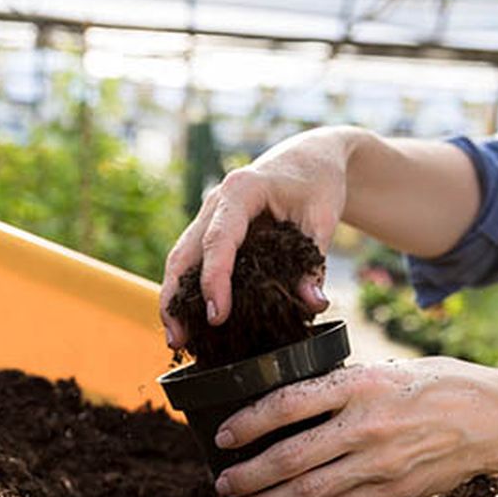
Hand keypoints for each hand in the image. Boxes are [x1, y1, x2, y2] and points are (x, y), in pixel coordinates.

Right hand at [159, 127, 364, 348]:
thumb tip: (312, 304)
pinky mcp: (212, 229)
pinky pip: (192, 261)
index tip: (217, 316)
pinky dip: (187, 290)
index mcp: (241, 191)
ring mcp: (209, 216)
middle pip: (184, 252)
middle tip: (179, 338)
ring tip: (177, 338)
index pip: (219, 241)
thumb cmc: (317, 182)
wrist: (311, 158)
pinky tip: (191, 320)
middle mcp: (216, 202)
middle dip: (176, 297)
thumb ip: (314, 262)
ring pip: (180, 259)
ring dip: (174, 298)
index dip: (214, 280)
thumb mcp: (323, 219)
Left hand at [212, 358, 497, 496]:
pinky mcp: (392, 491)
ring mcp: (380, 462)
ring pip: (309, 491)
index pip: (288, 403)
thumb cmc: (437, 385)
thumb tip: (288, 402)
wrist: (496, 419)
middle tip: (222, 482)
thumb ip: (341, 386)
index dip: (249, 422)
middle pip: (291, 457)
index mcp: (360, 384)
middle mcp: (366, 425)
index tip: (223, 434)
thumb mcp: (386, 368)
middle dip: (249, 475)